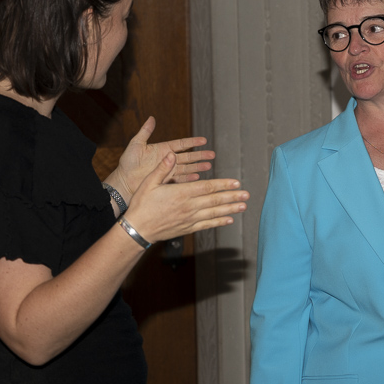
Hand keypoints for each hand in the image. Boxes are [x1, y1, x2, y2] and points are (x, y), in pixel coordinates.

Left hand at [108, 117, 215, 197]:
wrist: (123, 182)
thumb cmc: (127, 163)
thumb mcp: (136, 144)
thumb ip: (145, 132)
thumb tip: (151, 118)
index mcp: (163, 149)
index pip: (181, 144)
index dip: (192, 142)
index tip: (204, 140)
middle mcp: (167, 160)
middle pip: (188, 156)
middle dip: (200, 155)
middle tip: (212, 154)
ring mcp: (168, 171)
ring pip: (187, 168)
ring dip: (197, 167)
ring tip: (208, 166)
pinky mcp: (166, 181)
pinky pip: (180, 180)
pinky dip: (189, 179)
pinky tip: (197, 178)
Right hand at [122, 152, 246, 243]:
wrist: (137, 229)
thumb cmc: (142, 205)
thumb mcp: (149, 182)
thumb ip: (162, 169)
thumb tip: (171, 154)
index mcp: (181, 193)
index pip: (207, 187)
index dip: (223, 184)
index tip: (236, 182)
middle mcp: (189, 206)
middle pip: (215, 200)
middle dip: (232, 197)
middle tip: (246, 194)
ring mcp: (189, 219)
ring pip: (214, 213)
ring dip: (230, 209)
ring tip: (243, 206)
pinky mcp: (187, 228)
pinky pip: (207, 225)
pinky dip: (219, 222)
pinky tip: (229, 220)